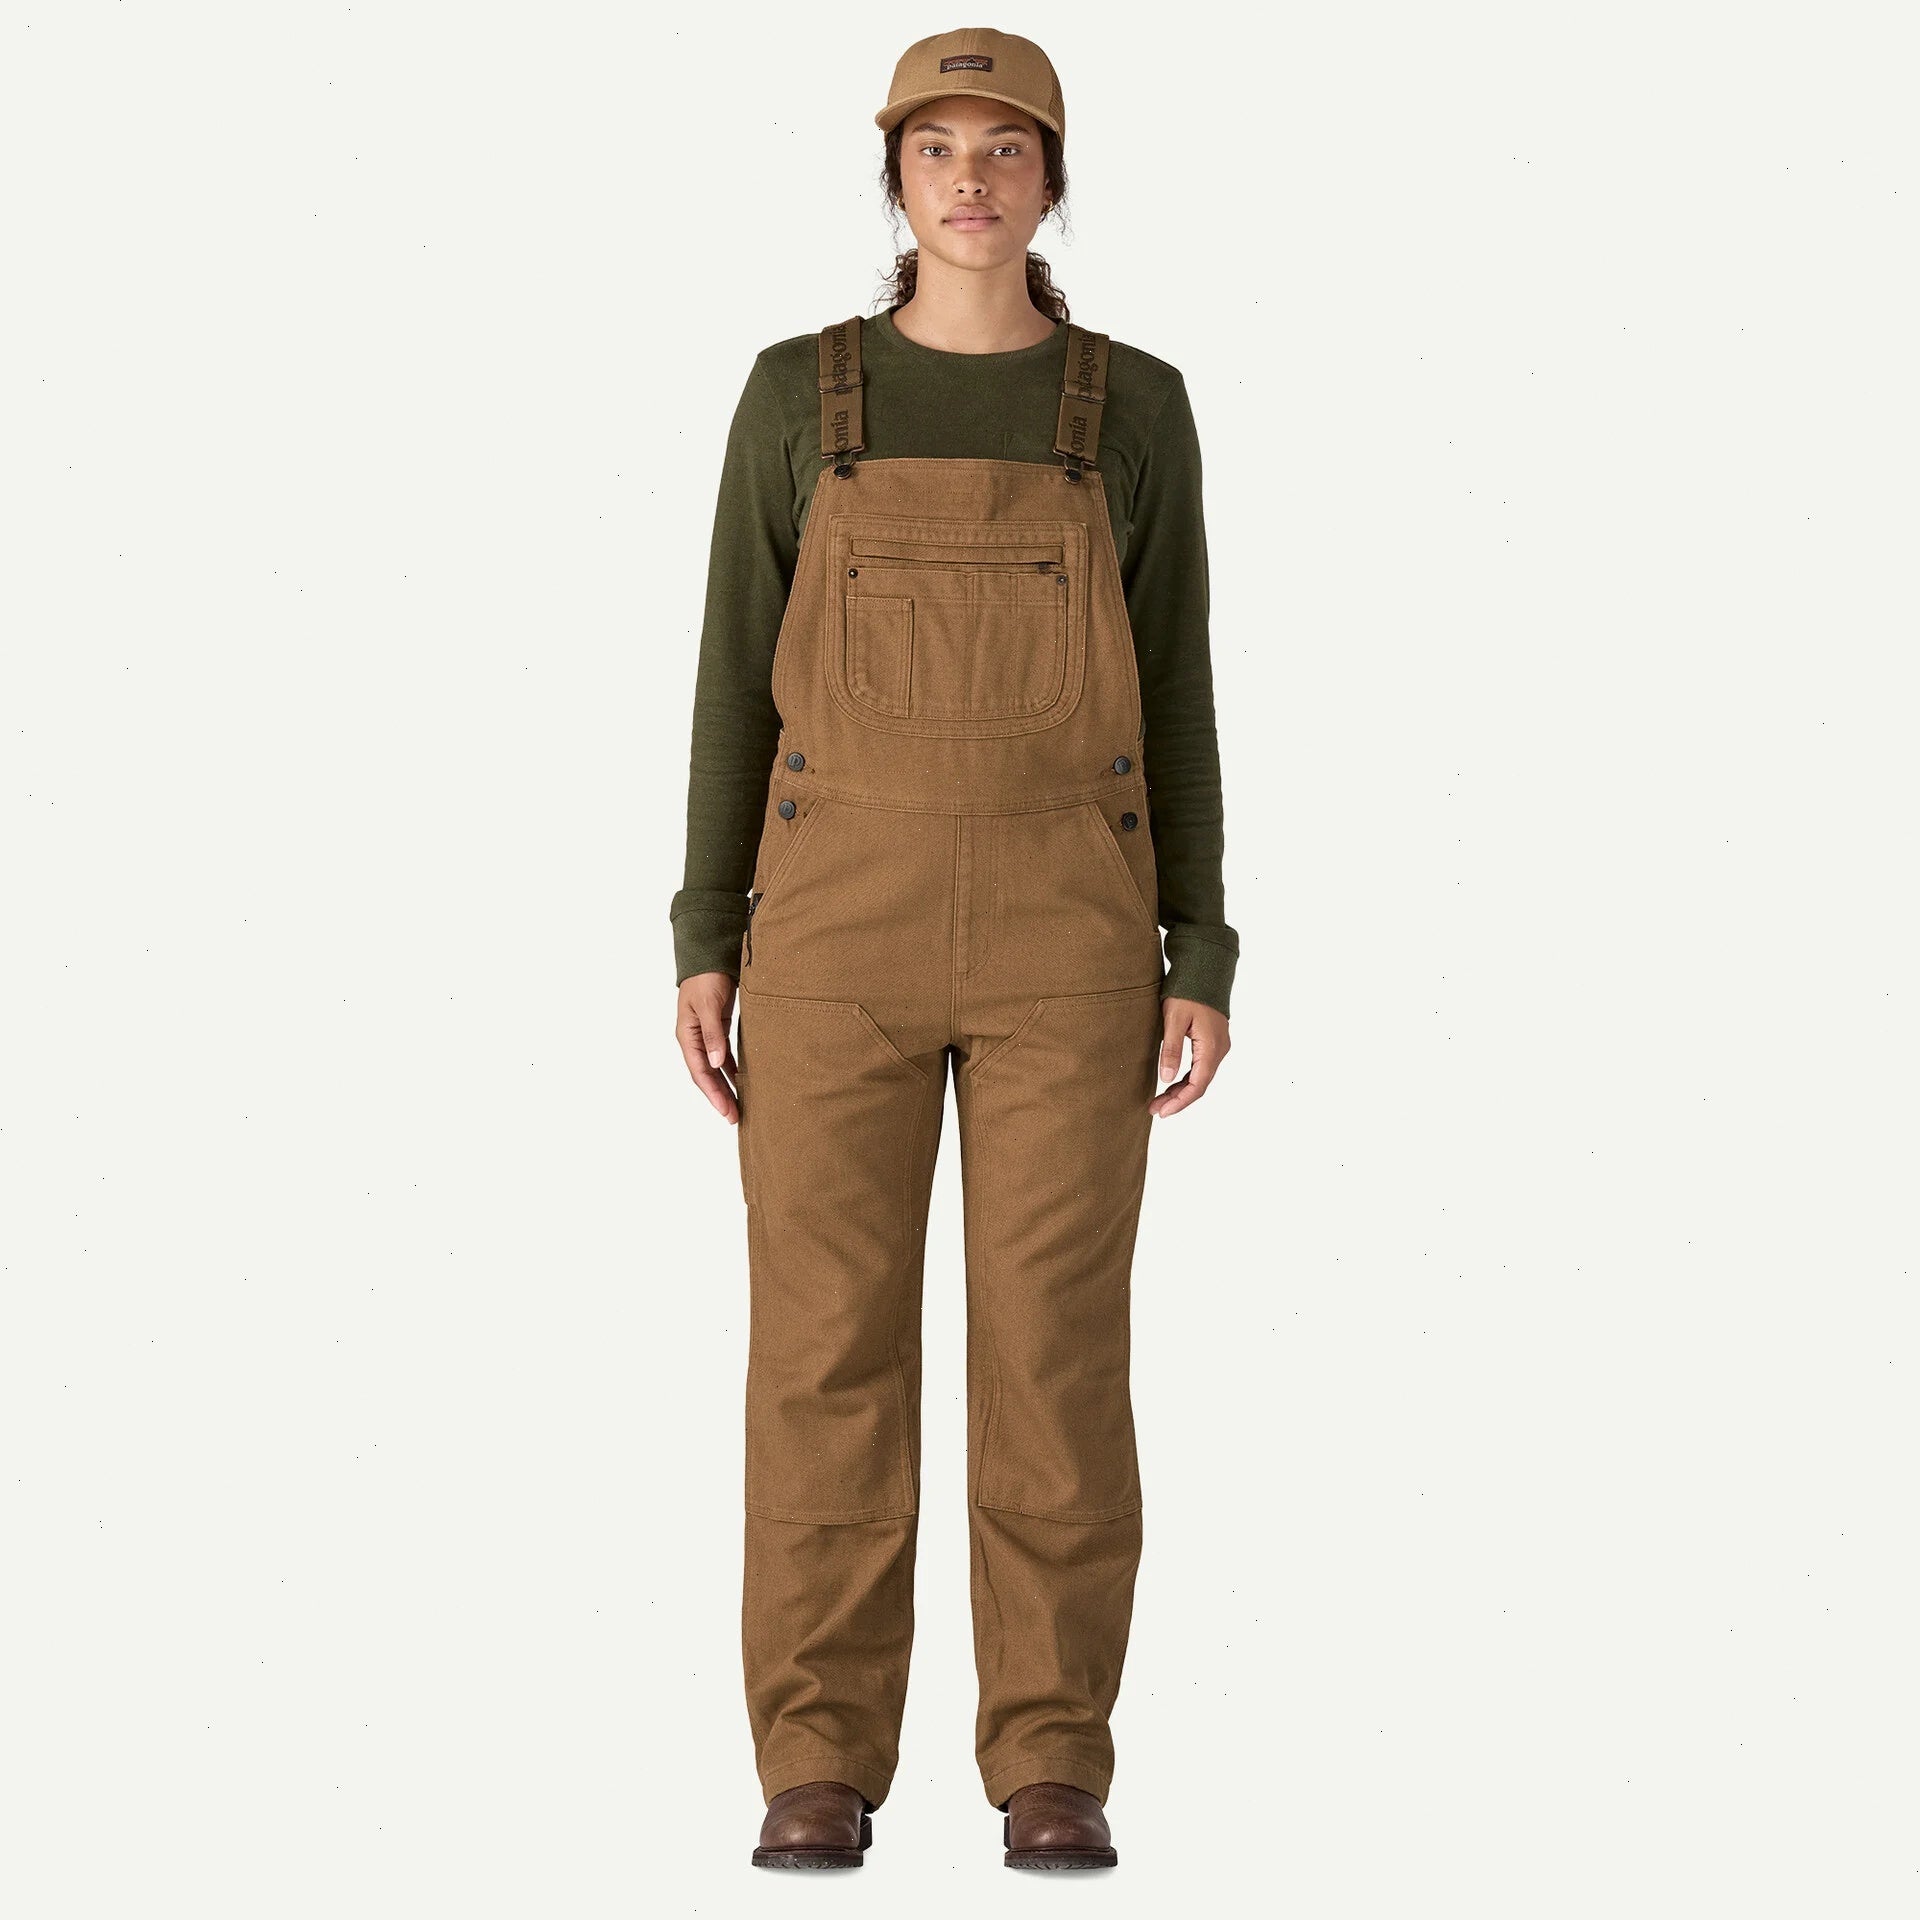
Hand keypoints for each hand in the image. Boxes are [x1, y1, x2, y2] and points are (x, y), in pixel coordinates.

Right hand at [677, 971, 739, 1121]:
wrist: (710, 956)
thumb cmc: (706, 977)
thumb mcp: (708, 1005)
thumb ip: (712, 1034)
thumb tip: (716, 1063)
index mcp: (687, 1036)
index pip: (700, 1073)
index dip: (713, 1094)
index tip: (726, 1111)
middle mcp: (694, 1039)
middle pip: (707, 1075)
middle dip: (720, 1097)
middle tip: (735, 1117)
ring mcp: (706, 1035)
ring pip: (715, 1068)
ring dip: (726, 1086)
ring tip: (739, 1105)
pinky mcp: (718, 1029)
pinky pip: (724, 1056)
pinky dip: (732, 1069)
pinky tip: (743, 1080)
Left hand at [1152, 997, 1228, 1117]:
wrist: (1204, 970)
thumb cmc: (1188, 992)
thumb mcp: (1174, 1020)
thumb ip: (1171, 1050)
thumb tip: (1166, 1079)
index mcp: (1211, 1047)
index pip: (1197, 1085)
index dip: (1180, 1102)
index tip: (1162, 1112)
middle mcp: (1219, 1050)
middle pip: (1200, 1084)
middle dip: (1178, 1099)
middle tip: (1155, 1109)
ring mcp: (1218, 1046)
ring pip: (1200, 1076)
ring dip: (1181, 1090)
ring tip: (1159, 1100)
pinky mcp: (1213, 1041)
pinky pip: (1201, 1067)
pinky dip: (1186, 1078)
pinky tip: (1171, 1083)